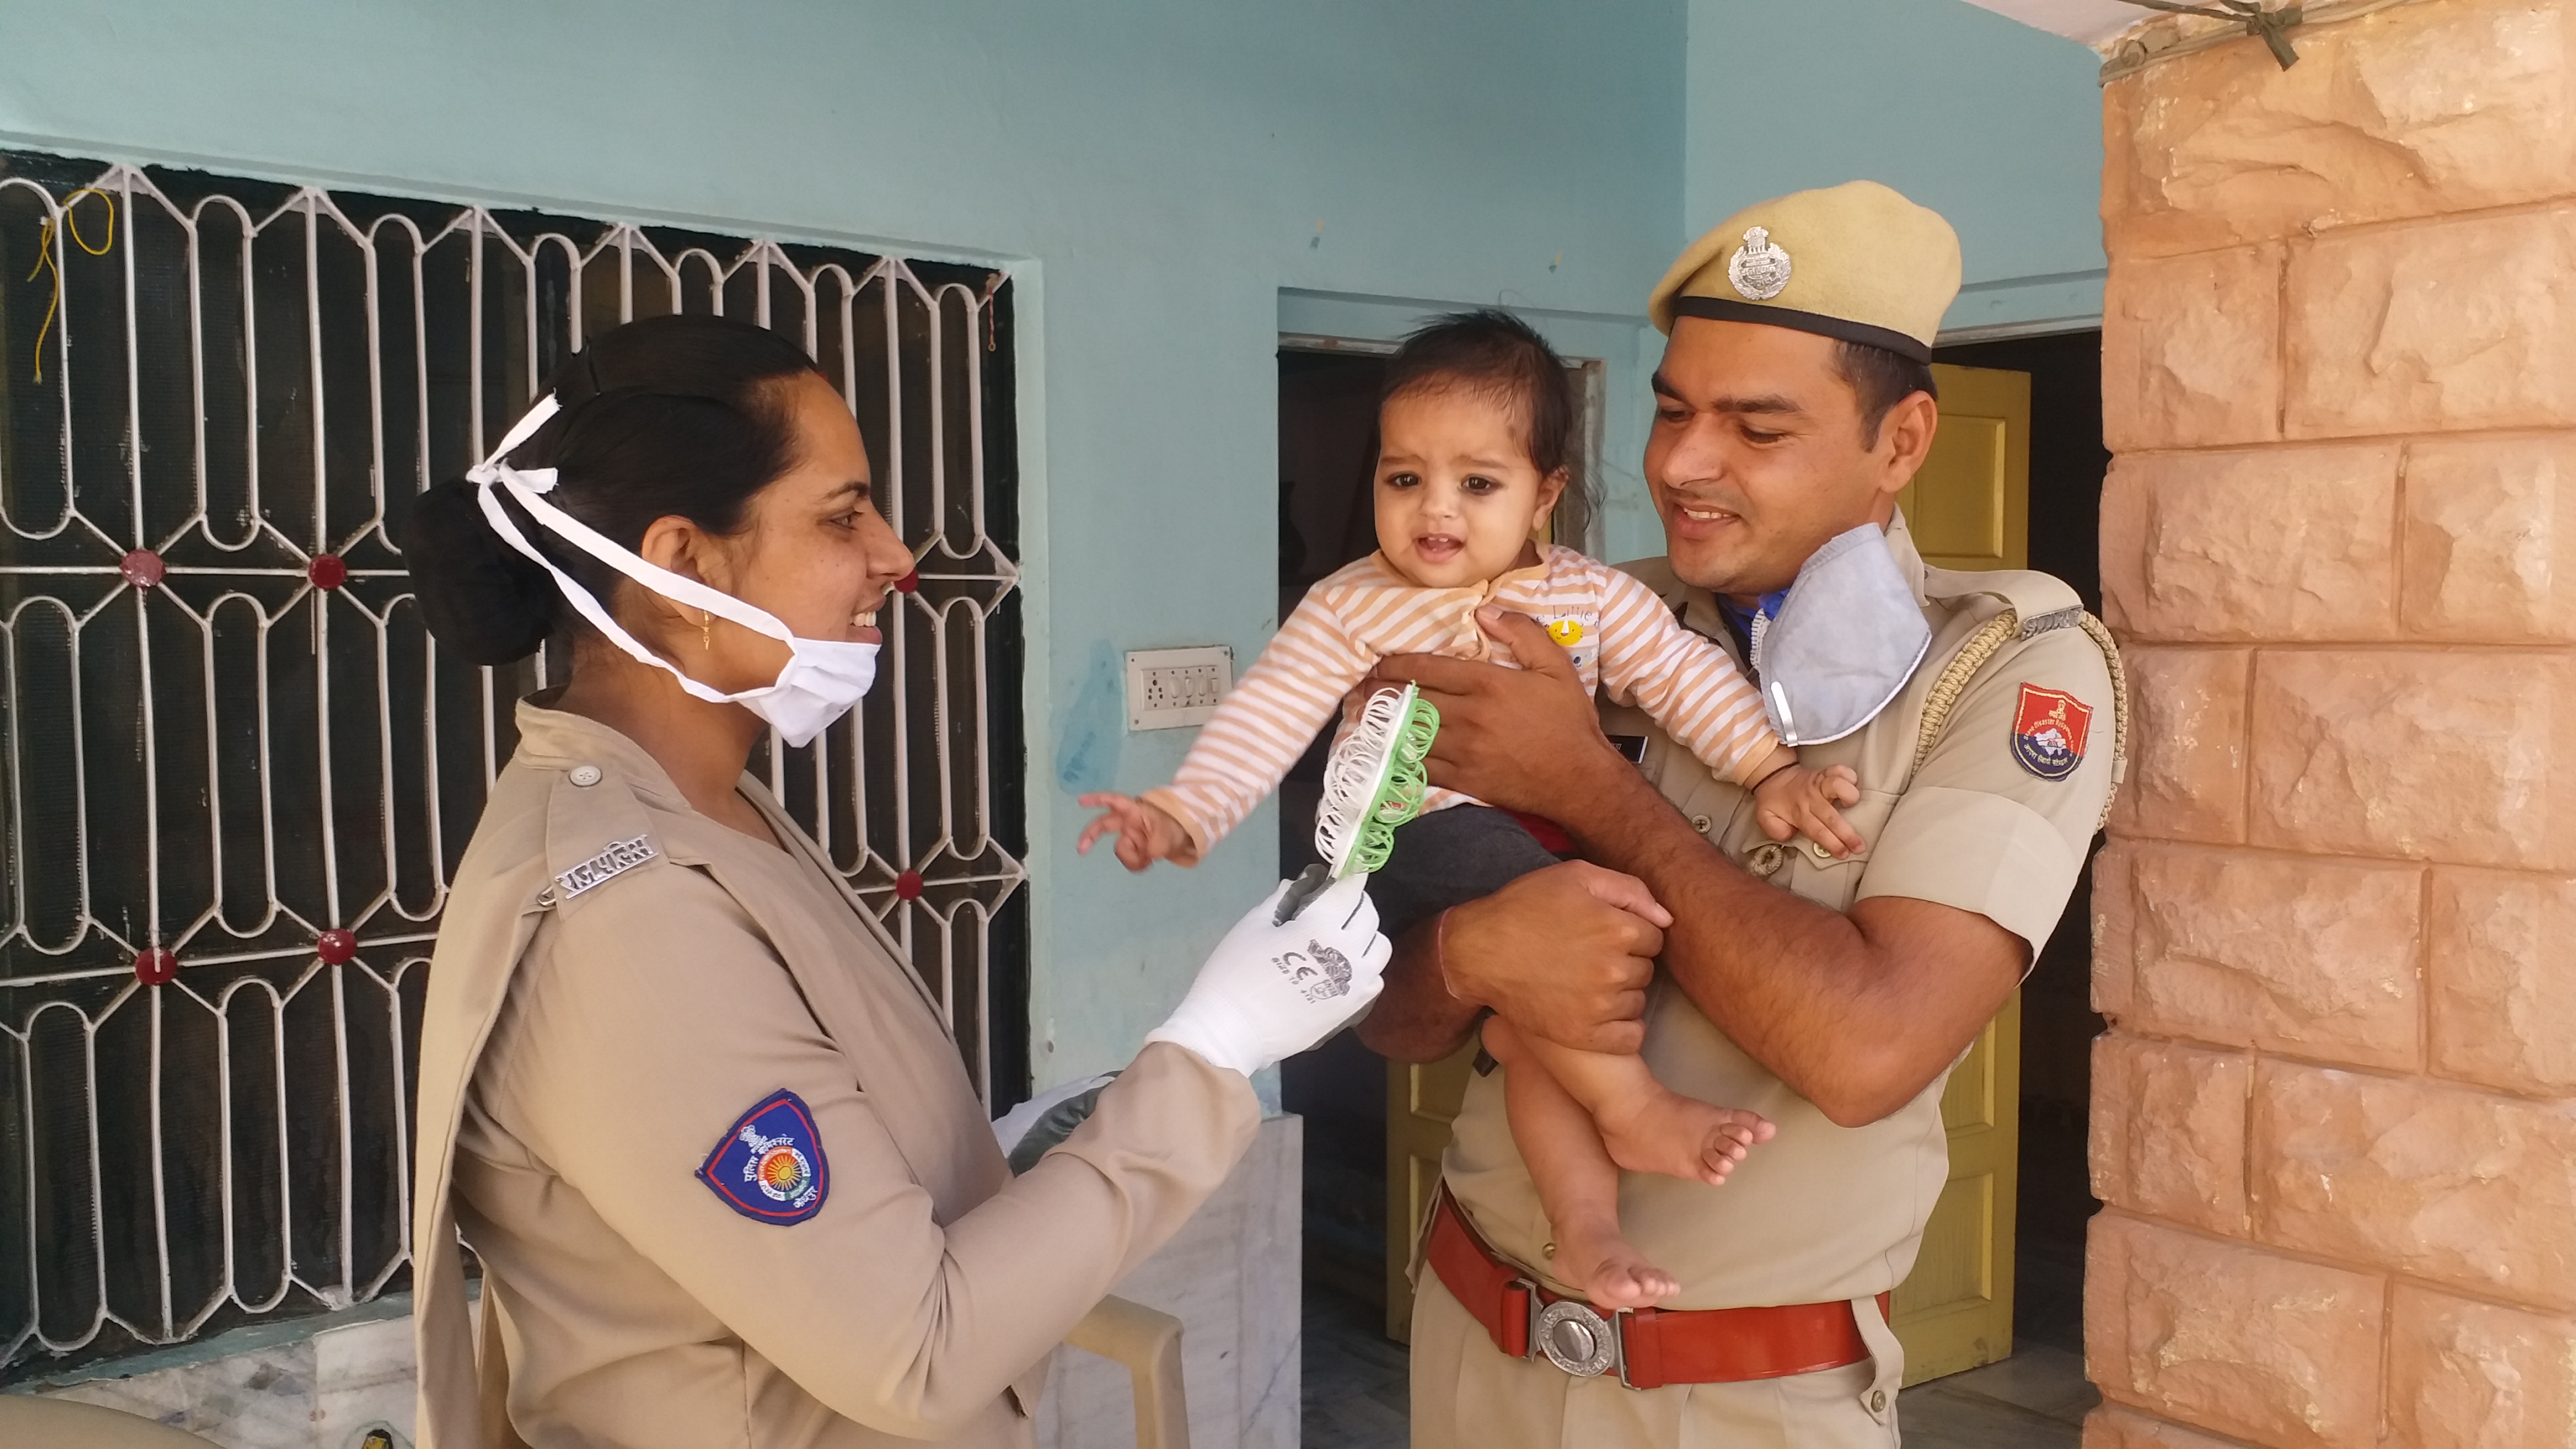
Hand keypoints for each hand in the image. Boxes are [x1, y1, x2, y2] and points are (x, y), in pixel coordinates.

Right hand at [1077, 793, 1199, 870]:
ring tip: (1151, 859)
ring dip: (1134, 858)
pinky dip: (1138, 863)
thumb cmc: (1175, 825)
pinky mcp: (1133, 849)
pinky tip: (1149, 862)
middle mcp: (1128, 822)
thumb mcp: (1170, 833)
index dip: (1097, 800)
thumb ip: (1156, 845)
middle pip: (1103, 825)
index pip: (1115, 802)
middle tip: (1081, 850)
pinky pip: (1130, 860)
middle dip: (1090, 836)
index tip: (1080, 801)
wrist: (1183, 837)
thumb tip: (1146, 855)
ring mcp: (1129, 836)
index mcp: (1136, 811)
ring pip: (1121, 850)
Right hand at [1146, 874, 1391, 1076]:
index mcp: (1320, 926)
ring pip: (1380, 946)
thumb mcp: (1252, 925)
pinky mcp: (1353, 1008)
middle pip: (1369, 915)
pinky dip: (1366, 965)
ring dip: (1366, 933)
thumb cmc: (1233, 973)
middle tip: (1336, 902)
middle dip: (1356, 901)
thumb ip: (1283, 899)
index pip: (1350, 890)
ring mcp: (1355, 983)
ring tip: (1344, 935)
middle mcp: (1347, 952)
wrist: (1231, 1031)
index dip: (1351, 876)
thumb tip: (1303, 881)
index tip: (1347, 871)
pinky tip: (1344, 966)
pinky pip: (1375, 978)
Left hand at [1368, 606, 1626, 817]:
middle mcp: (1469, 715)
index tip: (1380, 661)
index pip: (1428, 668)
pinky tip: (1386, 748)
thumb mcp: (1557, 667)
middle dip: (1382, 690)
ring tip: (1363, 713)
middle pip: (1411, 698)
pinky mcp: (1463, 779)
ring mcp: (1463, 750)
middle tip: (1362, 685)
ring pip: (1410, 732)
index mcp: (1488, 684)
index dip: (1397, 664)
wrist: (1580, 781)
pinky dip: (1400, 756)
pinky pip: (1420, 766)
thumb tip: (1485, 611)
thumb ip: (1523, 633)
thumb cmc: (1569, 722)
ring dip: (1383, 722)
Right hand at [1442, 861, 1666, 1054]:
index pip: (1654, 937)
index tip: (1603, 935)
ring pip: (1638, 1002)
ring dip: (1621, 994)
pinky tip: (1598, 1014)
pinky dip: (1620, 1028)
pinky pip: (1629, 1037)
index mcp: (1618, 928)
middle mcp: (1614, 969)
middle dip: (1625, 962)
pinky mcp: (1583, 1034)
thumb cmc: (1525, 908)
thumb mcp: (1575, 877)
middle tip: (1589, 958)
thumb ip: (1629, 890)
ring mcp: (1600, 1006)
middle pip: (1646, 970)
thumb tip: (1666, 919)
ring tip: (1586, 983)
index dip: (1630, 933)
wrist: (1478, 952)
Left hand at [1751, 758, 1864, 855]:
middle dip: (1847, 834)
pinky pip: (1840, 770)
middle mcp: (1810, 798)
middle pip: (1832, 817)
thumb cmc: (1774, 800)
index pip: (1818, 831)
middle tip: (1859, 846)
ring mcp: (1818, 783)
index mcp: (1798, 813)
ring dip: (1849, 795)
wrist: (1773, 776)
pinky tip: (1852, 784)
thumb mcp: (1766, 819)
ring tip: (1853, 805)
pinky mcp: (1824, 772)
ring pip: (1838, 786)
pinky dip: (1849, 775)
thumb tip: (1790, 835)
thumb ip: (1776, 830)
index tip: (1844, 853)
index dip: (1832, 844)